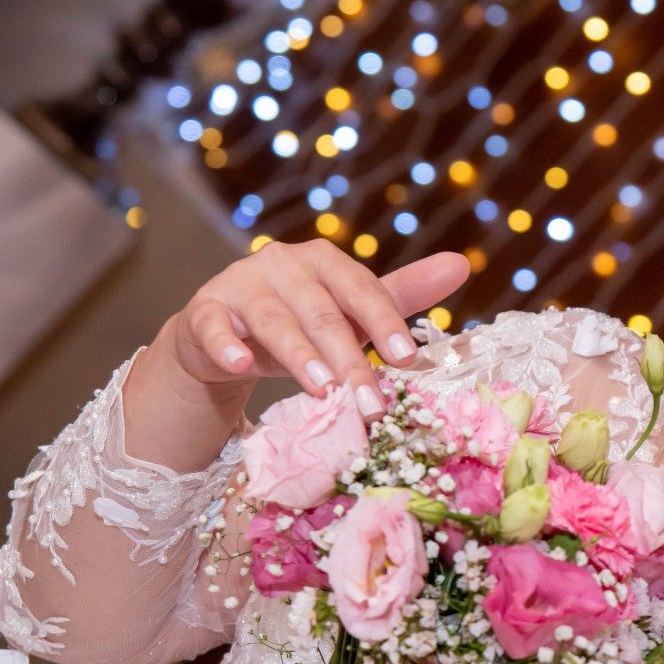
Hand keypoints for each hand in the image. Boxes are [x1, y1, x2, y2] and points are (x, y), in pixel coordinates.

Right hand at [161, 240, 470, 419]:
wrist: (225, 335)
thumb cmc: (301, 322)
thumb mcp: (352, 312)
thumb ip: (402, 294)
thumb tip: (460, 264)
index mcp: (325, 261)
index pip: (362, 290)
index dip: (385, 323)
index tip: (408, 359)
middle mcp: (283, 264)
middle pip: (322, 314)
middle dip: (349, 361)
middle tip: (370, 402)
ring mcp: (239, 284)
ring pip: (275, 322)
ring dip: (300, 357)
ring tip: (324, 390)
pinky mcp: (203, 311)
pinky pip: (214, 328)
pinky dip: (228, 346)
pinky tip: (243, 367)